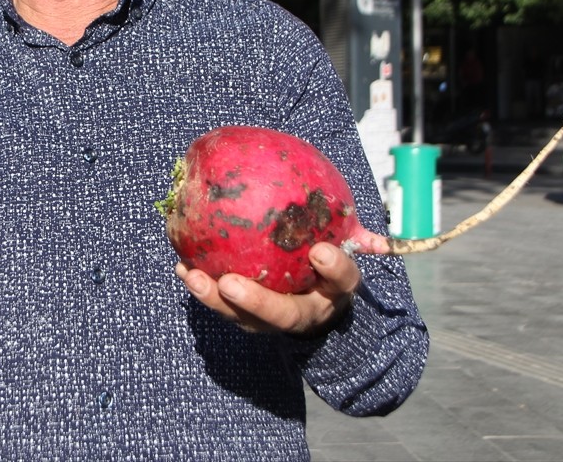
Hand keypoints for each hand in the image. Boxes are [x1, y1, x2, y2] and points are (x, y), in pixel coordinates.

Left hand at [175, 242, 358, 336]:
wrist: (312, 311)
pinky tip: (182, 266)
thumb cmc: (325, 276)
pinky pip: (220, 304)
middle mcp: (300, 315)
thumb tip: (380, 242)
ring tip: (192, 276)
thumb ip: (358, 246)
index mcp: (331, 296)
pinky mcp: (243, 317)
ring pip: (241, 317)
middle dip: (254, 302)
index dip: (334, 270)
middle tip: (230, 284)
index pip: (339, 284)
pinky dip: (200, 287)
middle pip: (279, 315)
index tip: (324, 252)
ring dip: (213, 298)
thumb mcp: (344, 263)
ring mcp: (268, 321)